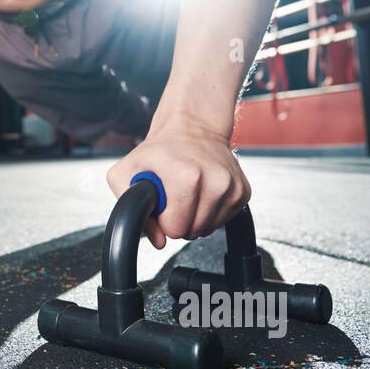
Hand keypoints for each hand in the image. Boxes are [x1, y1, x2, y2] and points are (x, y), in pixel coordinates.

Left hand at [106, 116, 250, 248]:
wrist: (193, 128)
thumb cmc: (160, 150)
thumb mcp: (126, 172)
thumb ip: (131, 208)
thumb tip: (158, 241)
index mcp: (186, 175)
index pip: (175, 229)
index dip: (164, 220)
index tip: (162, 202)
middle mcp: (215, 181)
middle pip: (192, 232)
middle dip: (179, 220)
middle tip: (174, 196)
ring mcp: (232, 187)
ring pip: (208, 229)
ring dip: (195, 217)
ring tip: (188, 193)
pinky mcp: (243, 192)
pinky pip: (223, 221)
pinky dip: (210, 212)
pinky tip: (202, 193)